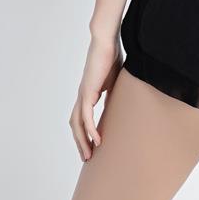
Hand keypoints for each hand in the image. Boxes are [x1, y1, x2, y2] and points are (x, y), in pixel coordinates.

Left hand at [69, 35, 121, 160]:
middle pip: (75, 125)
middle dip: (80, 142)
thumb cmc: (112, 56)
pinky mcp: (87, 92)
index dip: (85, 134)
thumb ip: (114, 93)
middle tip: (87, 158)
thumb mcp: (116, 81)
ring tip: (89, 155)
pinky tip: (97, 141)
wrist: (105, 41)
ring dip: (82, 141)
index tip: (92, 147)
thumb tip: (122, 104)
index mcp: (88, 94)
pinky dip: (90, 130)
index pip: (82, 119)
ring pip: (77, 124)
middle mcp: (82, 96)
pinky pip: (86, 116)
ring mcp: (83, 94)